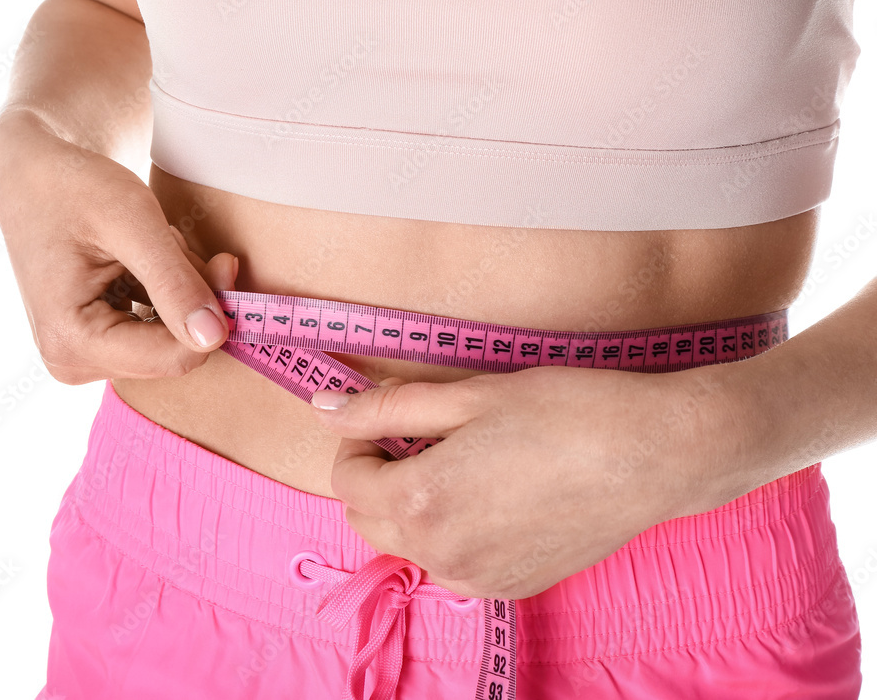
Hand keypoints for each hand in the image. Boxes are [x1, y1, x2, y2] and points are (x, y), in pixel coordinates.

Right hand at [0, 110, 235, 382]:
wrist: (35, 174)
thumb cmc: (75, 186)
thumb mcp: (133, 223)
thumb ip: (175, 282)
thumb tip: (215, 338)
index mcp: (71, 341)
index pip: (174, 357)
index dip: (212, 314)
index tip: (226, 262)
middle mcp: (71, 363)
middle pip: (174, 351)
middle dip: (187, 296)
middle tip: (174, 243)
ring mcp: (82, 358)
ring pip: (172, 340)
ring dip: (176, 291)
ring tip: (147, 247)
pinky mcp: (95, 347)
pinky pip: (158, 332)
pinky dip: (165, 295)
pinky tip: (139, 261)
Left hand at [310, 363, 744, 598]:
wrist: (656, 455)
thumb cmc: (567, 412)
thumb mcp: (469, 395)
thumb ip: (387, 407)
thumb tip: (325, 409)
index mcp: (421, 501)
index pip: (346, 481)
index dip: (359, 444)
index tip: (391, 421)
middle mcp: (440, 553)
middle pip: (368, 520)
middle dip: (381, 479)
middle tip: (427, 438)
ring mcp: (477, 579)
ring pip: (409, 545)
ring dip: (415, 507)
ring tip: (468, 463)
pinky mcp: (511, 587)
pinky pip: (452, 563)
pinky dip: (453, 531)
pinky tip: (497, 495)